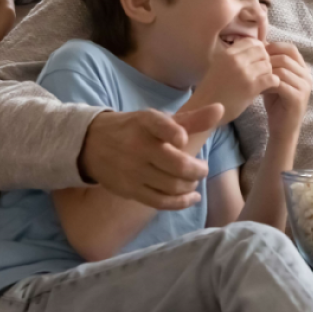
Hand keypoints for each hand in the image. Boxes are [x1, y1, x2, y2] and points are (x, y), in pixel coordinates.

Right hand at [78, 107, 219, 209]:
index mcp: (145, 123)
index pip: (159, 125)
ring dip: (191, 185)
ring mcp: (132, 170)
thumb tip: (220, 109)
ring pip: (171, 185)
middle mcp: (137, 146)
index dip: (174, 133)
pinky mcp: (129, 190)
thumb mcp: (159, 119)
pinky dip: (180, 202)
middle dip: (198, 169)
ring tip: (195, 180)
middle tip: (203, 167)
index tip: (183, 140)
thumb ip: (192, 118)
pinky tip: (192, 197)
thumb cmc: (136, 130)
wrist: (92, 144)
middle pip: (175, 164)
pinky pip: (159, 201)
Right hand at [192, 38, 278, 123]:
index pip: (251, 41)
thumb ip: (235, 58)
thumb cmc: (212, 90)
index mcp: (227, 53)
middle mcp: (235, 60)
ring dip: (269, 72)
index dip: (258, 49)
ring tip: (264, 81)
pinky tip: (268, 88)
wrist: (203, 110)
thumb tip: (255, 50)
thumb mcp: (219, 66)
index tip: (257, 60)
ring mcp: (243, 73)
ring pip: (268, 65)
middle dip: (265, 60)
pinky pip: (272, 78)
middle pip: (262, 51)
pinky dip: (273, 82)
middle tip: (262, 71)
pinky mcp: (251, 87)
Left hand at [262, 42, 311, 134]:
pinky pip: (281, 83)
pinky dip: (267, 83)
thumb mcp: (273, 79)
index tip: (257, 52)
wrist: (282, 129)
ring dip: (266, 71)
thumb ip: (271, 64)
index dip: (274, 47)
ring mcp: (304, 87)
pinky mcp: (298, 98)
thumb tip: (259, 44)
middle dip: (267, 59)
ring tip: (255, 77)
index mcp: (303, 69)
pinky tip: (259, 88)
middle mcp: (307, 76)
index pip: (291, 48)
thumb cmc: (276, 103)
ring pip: (283, 69)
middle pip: (286, 57)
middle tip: (253, 65)